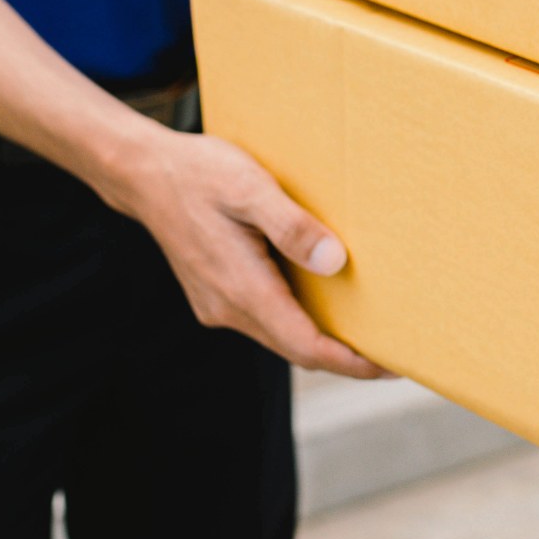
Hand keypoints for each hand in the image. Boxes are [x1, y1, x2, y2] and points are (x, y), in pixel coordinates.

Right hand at [101, 120, 388, 378]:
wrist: (142, 172)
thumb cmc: (199, 173)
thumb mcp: (250, 188)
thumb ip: (293, 226)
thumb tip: (335, 263)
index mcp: (241, 287)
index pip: (305, 345)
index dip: (351, 362)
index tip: (391, 366)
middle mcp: (227, 306)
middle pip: (296, 349)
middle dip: (345, 358)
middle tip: (396, 355)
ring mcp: (218, 304)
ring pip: (281, 336)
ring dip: (322, 341)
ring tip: (369, 333)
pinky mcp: (216, 293)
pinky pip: (266, 320)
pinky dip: (299, 322)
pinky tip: (324, 307)